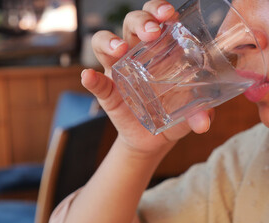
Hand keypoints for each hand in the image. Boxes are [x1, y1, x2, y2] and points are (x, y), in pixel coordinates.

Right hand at [82, 0, 213, 154]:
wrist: (154, 139)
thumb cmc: (174, 114)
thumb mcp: (191, 110)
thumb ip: (201, 112)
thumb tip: (204, 122)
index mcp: (159, 50)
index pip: (155, 19)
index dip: (158, 10)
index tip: (168, 14)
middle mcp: (135, 54)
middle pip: (130, 24)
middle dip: (140, 22)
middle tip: (152, 33)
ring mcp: (117, 72)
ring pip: (104, 43)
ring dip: (109, 41)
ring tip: (119, 49)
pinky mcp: (107, 93)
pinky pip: (96, 82)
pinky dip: (90, 78)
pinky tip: (89, 76)